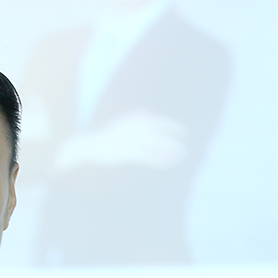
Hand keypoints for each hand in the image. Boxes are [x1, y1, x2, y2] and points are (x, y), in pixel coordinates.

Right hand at [54, 109, 186, 171]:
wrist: (94, 144)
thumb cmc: (110, 132)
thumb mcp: (125, 119)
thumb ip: (138, 115)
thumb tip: (149, 112)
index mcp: (140, 118)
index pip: (163, 122)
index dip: (175, 128)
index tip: (184, 133)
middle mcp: (140, 128)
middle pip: (164, 137)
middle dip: (175, 144)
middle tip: (183, 151)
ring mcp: (136, 141)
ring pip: (160, 148)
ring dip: (171, 154)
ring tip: (179, 158)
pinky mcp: (132, 153)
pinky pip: (151, 158)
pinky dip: (161, 161)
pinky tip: (167, 164)